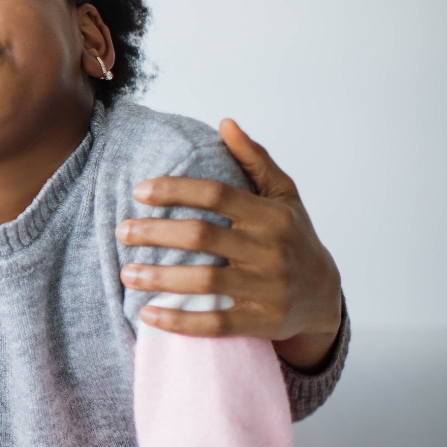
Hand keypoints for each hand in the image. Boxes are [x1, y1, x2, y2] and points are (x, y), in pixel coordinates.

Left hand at [116, 120, 343, 370]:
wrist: (325, 297)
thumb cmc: (294, 238)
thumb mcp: (284, 196)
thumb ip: (254, 160)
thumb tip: (225, 122)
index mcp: (269, 215)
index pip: (215, 195)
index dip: (175, 190)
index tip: (139, 191)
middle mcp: (269, 250)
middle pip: (201, 237)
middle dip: (155, 233)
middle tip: (122, 232)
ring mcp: (267, 288)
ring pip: (204, 282)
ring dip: (159, 278)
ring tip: (126, 273)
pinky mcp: (262, 321)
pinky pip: (215, 324)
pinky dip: (180, 321)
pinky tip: (148, 314)